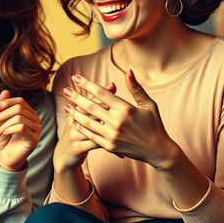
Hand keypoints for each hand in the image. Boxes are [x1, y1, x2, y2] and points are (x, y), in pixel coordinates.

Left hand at [0, 90, 40, 171]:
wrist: (6, 158)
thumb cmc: (4, 139)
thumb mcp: (0, 121)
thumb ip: (3, 107)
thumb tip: (5, 91)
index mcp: (29, 113)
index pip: (20, 101)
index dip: (5, 104)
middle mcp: (36, 119)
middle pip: (19, 108)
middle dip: (1, 115)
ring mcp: (37, 129)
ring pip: (19, 118)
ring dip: (3, 124)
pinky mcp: (34, 139)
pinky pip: (21, 128)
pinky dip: (8, 129)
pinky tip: (0, 134)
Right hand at [53, 82, 116, 171]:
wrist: (64, 156)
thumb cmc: (78, 133)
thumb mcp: (83, 116)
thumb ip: (97, 100)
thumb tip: (113, 84)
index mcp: (75, 110)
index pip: (89, 98)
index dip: (101, 92)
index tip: (114, 86)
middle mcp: (72, 120)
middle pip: (90, 110)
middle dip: (106, 107)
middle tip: (122, 107)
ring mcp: (75, 134)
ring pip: (94, 127)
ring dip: (109, 127)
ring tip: (125, 128)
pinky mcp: (78, 147)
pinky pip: (97, 145)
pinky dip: (111, 147)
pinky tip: (122, 150)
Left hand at [63, 71, 179, 170]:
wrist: (157, 151)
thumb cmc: (154, 125)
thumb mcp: (149, 105)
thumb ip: (136, 88)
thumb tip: (128, 71)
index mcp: (127, 109)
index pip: (102, 93)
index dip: (87, 84)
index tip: (76, 77)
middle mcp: (118, 122)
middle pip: (91, 106)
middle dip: (76, 97)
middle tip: (65, 90)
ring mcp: (112, 135)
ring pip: (88, 122)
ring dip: (75, 113)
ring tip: (65, 106)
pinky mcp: (110, 146)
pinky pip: (91, 136)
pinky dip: (81, 128)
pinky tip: (74, 122)